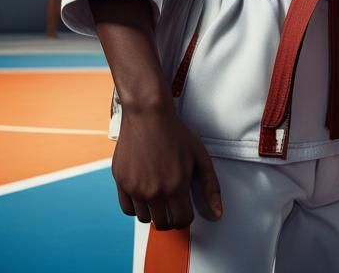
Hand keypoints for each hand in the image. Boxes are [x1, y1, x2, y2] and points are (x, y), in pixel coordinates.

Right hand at [113, 103, 222, 229]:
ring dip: (154, 210)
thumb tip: (217, 212)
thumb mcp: (200, 156)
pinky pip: (128, 209)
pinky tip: (144, 191)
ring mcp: (135, 188)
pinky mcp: (121, 183)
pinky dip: (137, 205)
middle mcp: (154, 192)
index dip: (186, 215)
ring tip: (159, 192)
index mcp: (176, 186)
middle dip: (171, 215)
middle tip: (172, 200)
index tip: (185, 206)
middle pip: (164, 223)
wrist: (148, 114)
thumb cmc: (174, 132)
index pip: (182, 221)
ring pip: (146, 219)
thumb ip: (210, 186)